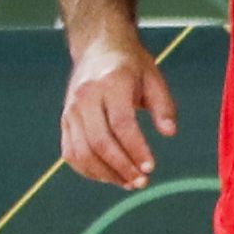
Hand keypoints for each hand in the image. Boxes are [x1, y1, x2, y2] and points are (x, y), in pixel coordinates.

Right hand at [57, 36, 178, 188]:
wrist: (98, 49)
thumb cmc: (132, 66)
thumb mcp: (154, 78)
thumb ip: (164, 106)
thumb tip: (169, 133)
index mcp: (110, 84)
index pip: (121, 124)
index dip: (136, 149)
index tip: (150, 167)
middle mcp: (85, 98)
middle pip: (99, 141)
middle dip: (121, 167)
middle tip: (142, 183)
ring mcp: (70, 110)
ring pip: (81, 151)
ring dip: (105, 173)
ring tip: (129, 184)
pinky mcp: (64, 120)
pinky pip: (70, 152)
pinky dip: (88, 170)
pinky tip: (109, 177)